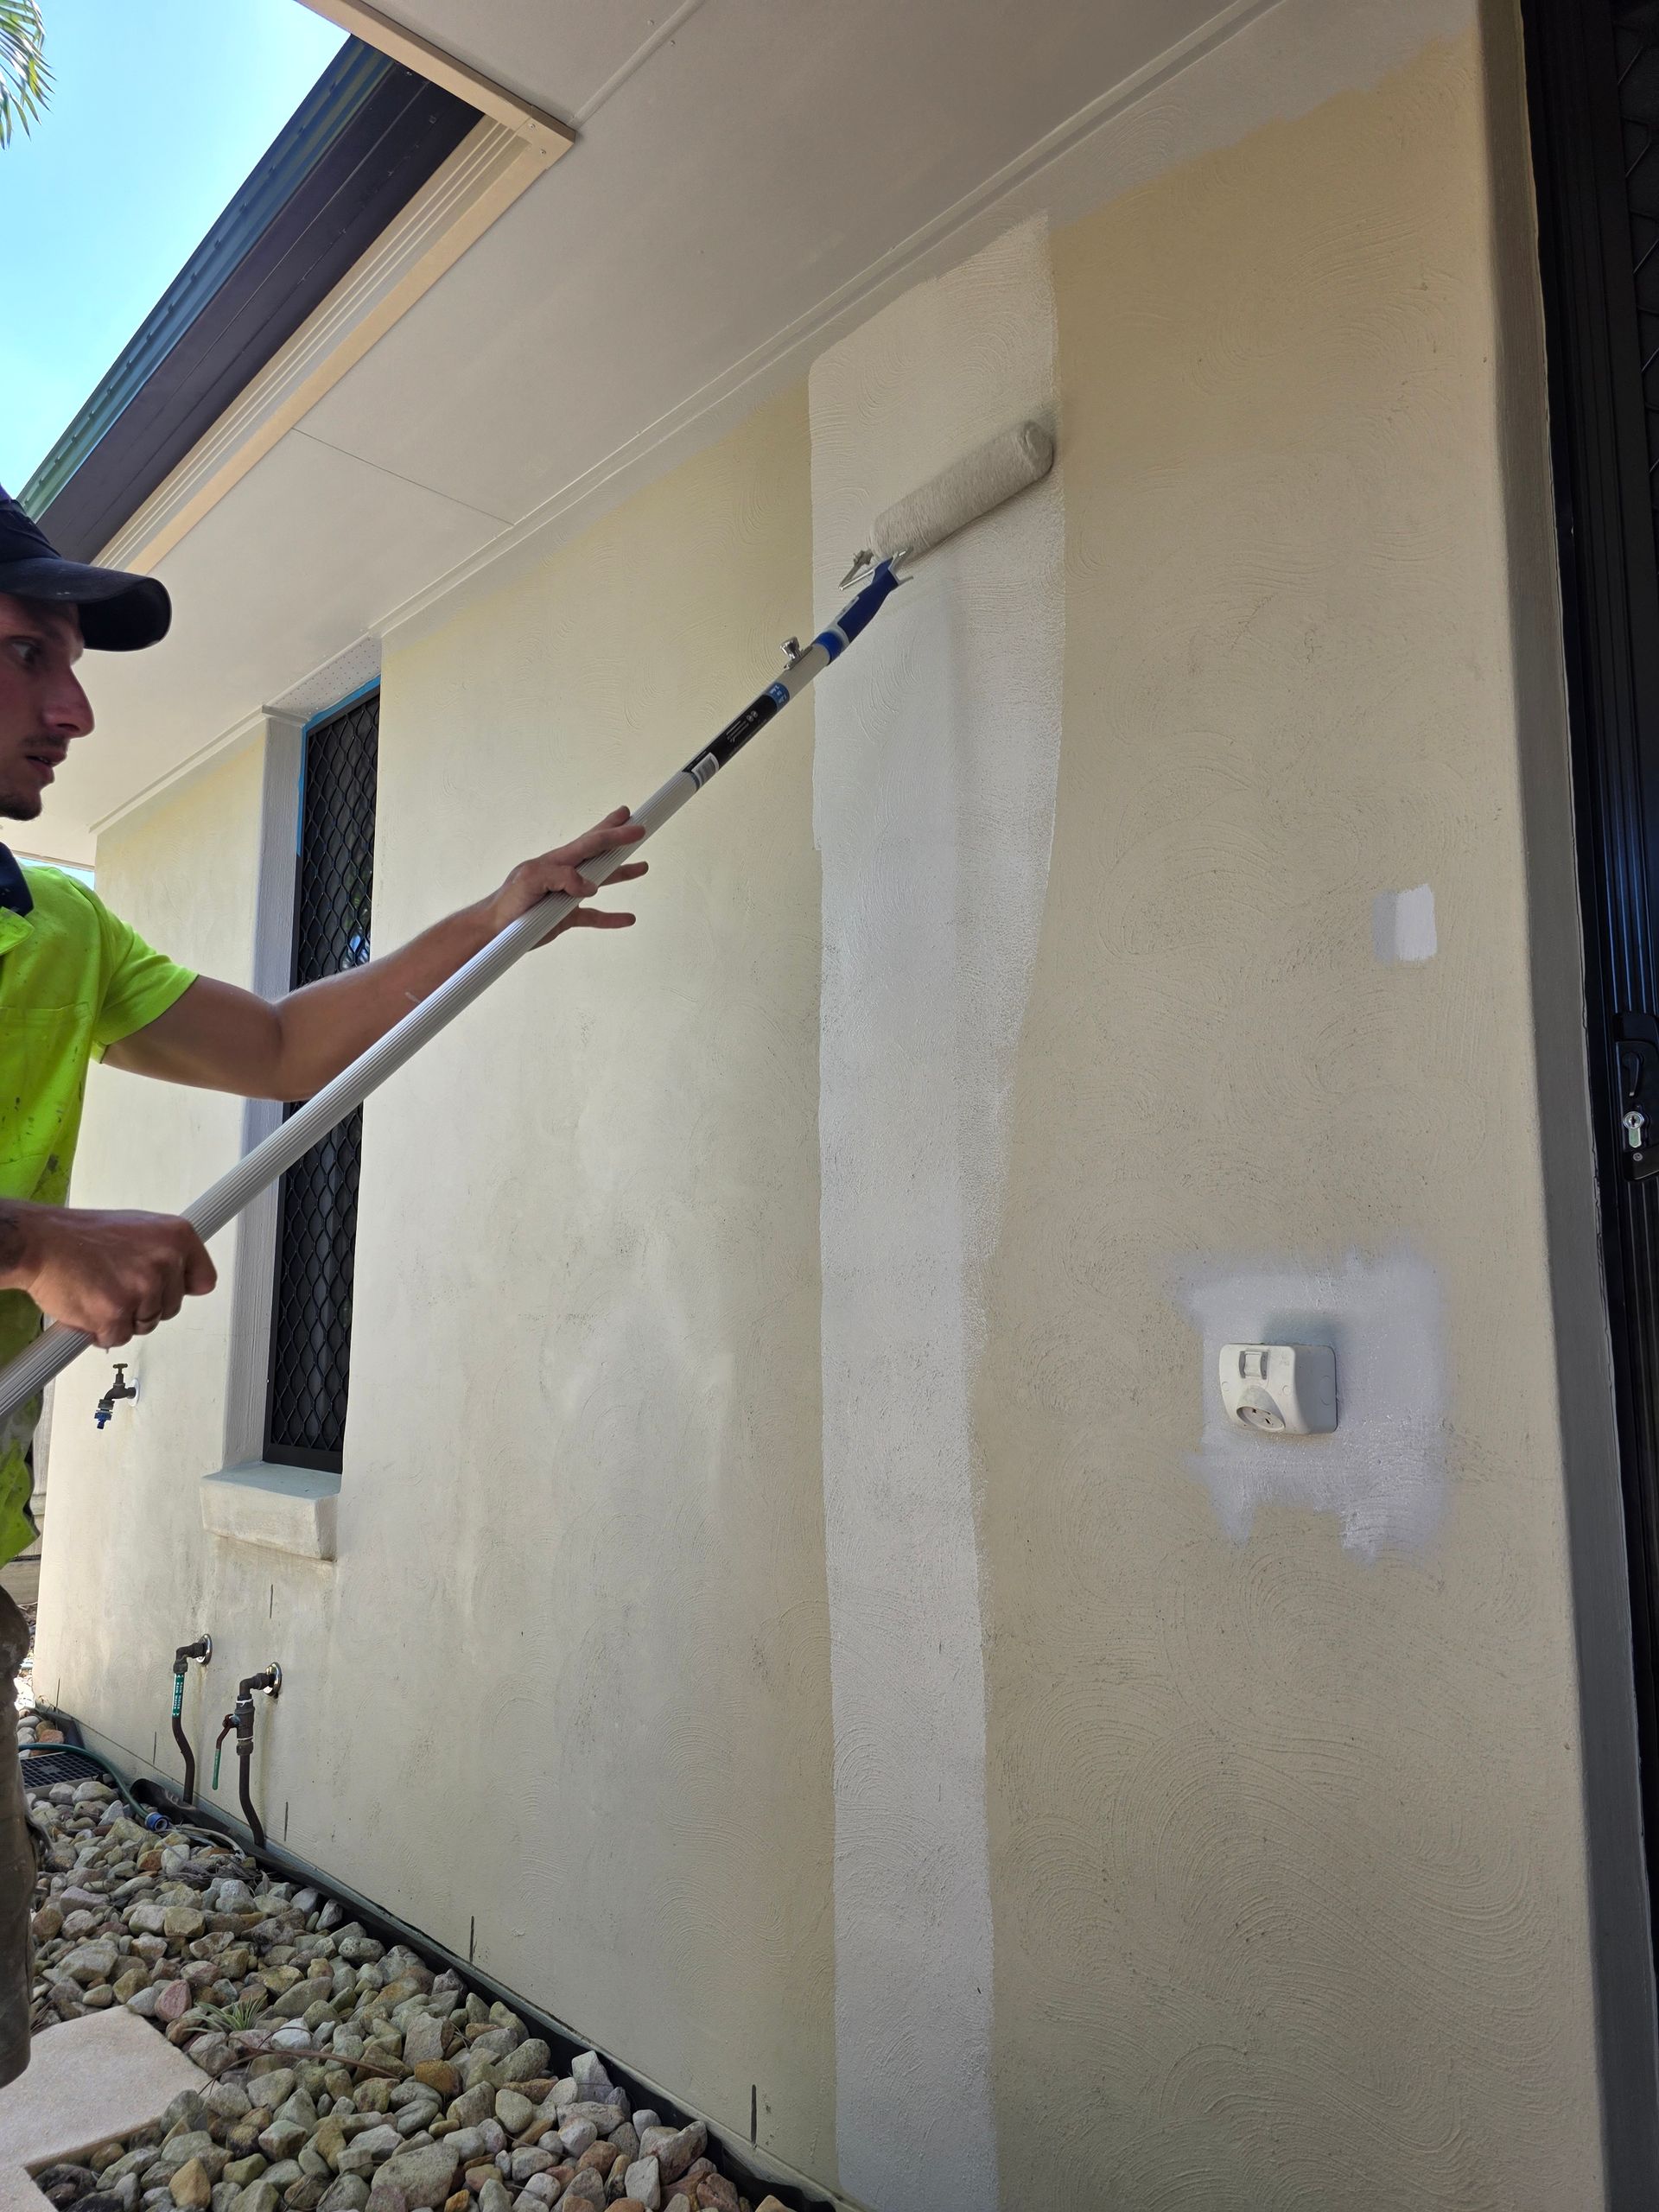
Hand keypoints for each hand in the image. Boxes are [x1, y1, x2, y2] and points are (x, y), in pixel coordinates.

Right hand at [0, 1205, 216, 1347]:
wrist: (40, 1243)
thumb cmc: (81, 1236)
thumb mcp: (137, 1228)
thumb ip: (163, 1251)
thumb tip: (181, 1271)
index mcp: (176, 1236)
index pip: (204, 1281)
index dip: (182, 1289)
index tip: (171, 1289)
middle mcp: (165, 1261)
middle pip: (172, 1308)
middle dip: (146, 1304)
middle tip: (117, 1285)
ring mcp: (142, 1289)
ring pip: (147, 1324)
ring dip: (123, 1318)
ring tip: (101, 1291)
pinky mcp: (116, 1314)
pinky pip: (118, 1338)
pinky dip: (101, 1331)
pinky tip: (88, 1306)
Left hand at [483, 807, 648, 943]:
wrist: (496, 929)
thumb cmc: (510, 901)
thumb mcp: (532, 880)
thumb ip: (562, 877)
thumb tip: (590, 886)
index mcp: (557, 861)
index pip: (590, 843)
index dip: (614, 833)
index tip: (634, 824)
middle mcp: (566, 874)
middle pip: (597, 852)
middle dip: (617, 838)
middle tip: (637, 825)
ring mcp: (568, 895)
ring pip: (602, 882)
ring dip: (621, 873)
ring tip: (642, 867)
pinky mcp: (567, 917)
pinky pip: (595, 916)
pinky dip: (611, 918)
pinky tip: (627, 918)